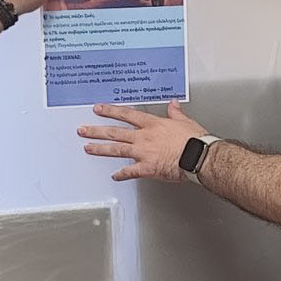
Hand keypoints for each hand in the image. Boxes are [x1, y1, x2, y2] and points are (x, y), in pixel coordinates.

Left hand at [78, 100, 206, 181]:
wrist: (197, 156)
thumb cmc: (194, 140)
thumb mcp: (185, 121)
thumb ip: (176, 112)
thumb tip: (173, 104)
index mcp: (152, 125)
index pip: (127, 115)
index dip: (111, 111)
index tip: (99, 109)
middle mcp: (144, 137)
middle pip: (115, 132)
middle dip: (96, 130)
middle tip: (83, 130)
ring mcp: (143, 153)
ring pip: (116, 149)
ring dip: (100, 149)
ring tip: (88, 148)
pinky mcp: (147, 168)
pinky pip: (130, 172)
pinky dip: (121, 174)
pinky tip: (114, 176)